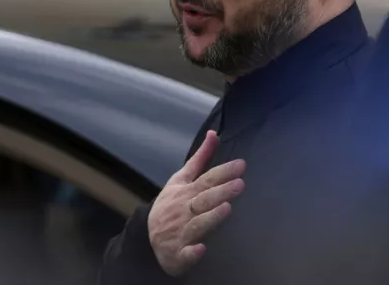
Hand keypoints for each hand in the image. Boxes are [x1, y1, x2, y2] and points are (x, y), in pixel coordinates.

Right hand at [147, 130, 245, 275]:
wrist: (148, 237)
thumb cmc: (171, 204)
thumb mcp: (182, 179)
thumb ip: (201, 158)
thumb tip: (214, 133)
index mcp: (185, 192)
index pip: (206, 179)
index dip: (223, 172)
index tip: (241, 165)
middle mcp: (183, 210)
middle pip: (204, 200)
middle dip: (221, 192)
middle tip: (240, 184)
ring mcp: (180, 232)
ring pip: (197, 225)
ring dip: (210, 217)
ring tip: (226, 209)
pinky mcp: (178, 254)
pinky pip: (185, 254)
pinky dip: (192, 252)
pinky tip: (201, 249)